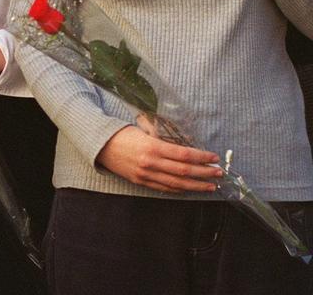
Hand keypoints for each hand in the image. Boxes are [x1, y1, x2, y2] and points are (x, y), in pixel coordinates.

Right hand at [97, 125, 221, 192]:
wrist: (99, 145)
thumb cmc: (121, 134)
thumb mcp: (141, 129)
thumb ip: (160, 136)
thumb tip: (178, 138)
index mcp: (152, 146)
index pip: (184, 154)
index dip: (202, 157)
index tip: (214, 158)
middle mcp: (151, 163)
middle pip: (184, 171)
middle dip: (204, 173)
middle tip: (219, 173)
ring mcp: (146, 174)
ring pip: (177, 183)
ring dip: (196, 185)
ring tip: (210, 186)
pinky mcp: (141, 182)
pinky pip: (164, 188)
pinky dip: (179, 189)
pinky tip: (189, 188)